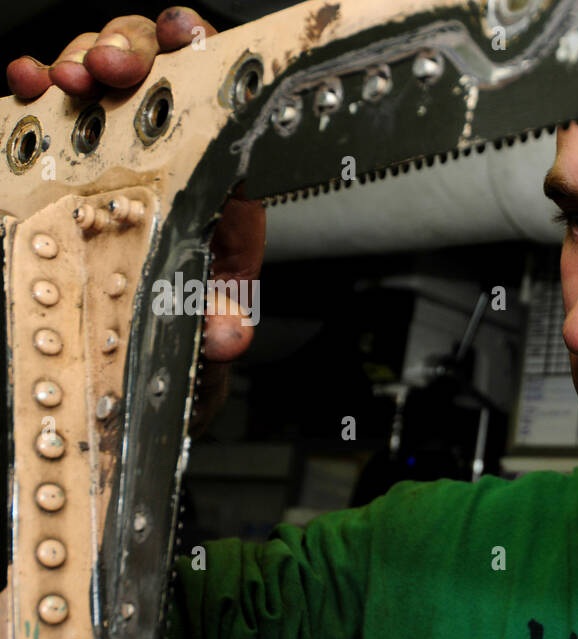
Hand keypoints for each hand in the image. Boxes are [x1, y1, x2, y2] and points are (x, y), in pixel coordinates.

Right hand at [7, 7, 264, 431]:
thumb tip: (228, 337)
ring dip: (79, 57)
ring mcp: (113, 120)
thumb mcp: (218, 293)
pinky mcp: (68, 133)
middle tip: (111, 68)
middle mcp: (165, 122)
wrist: (155, 296)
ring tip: (65, 78)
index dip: (197, 43)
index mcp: (216, 147)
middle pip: (151, 53)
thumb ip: (226, 309)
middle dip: (129, 47)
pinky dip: (32, 79)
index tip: (183, 38)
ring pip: (96, 59)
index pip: (212, 72)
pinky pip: (47, 91)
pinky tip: (24, 81)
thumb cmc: (196, 274)